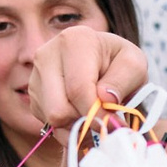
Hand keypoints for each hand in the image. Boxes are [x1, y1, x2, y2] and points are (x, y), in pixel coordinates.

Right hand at [30, 25, 148, 130]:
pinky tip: (81, 113)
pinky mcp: (33, 94)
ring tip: (93, 113)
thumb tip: (105, 98)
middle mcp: (47, 55)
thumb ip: (123, 80)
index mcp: (74, 40)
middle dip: (84, 121)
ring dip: (76, 125)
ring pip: (51, 119)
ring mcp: (35, 75)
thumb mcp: (134, 65)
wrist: (102, 61)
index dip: (95, 113)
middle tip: (103, 119)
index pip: (78, 89)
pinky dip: (67, 126)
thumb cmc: (119, 62)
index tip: (112, 123)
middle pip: (58, 109)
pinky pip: (47, 123)